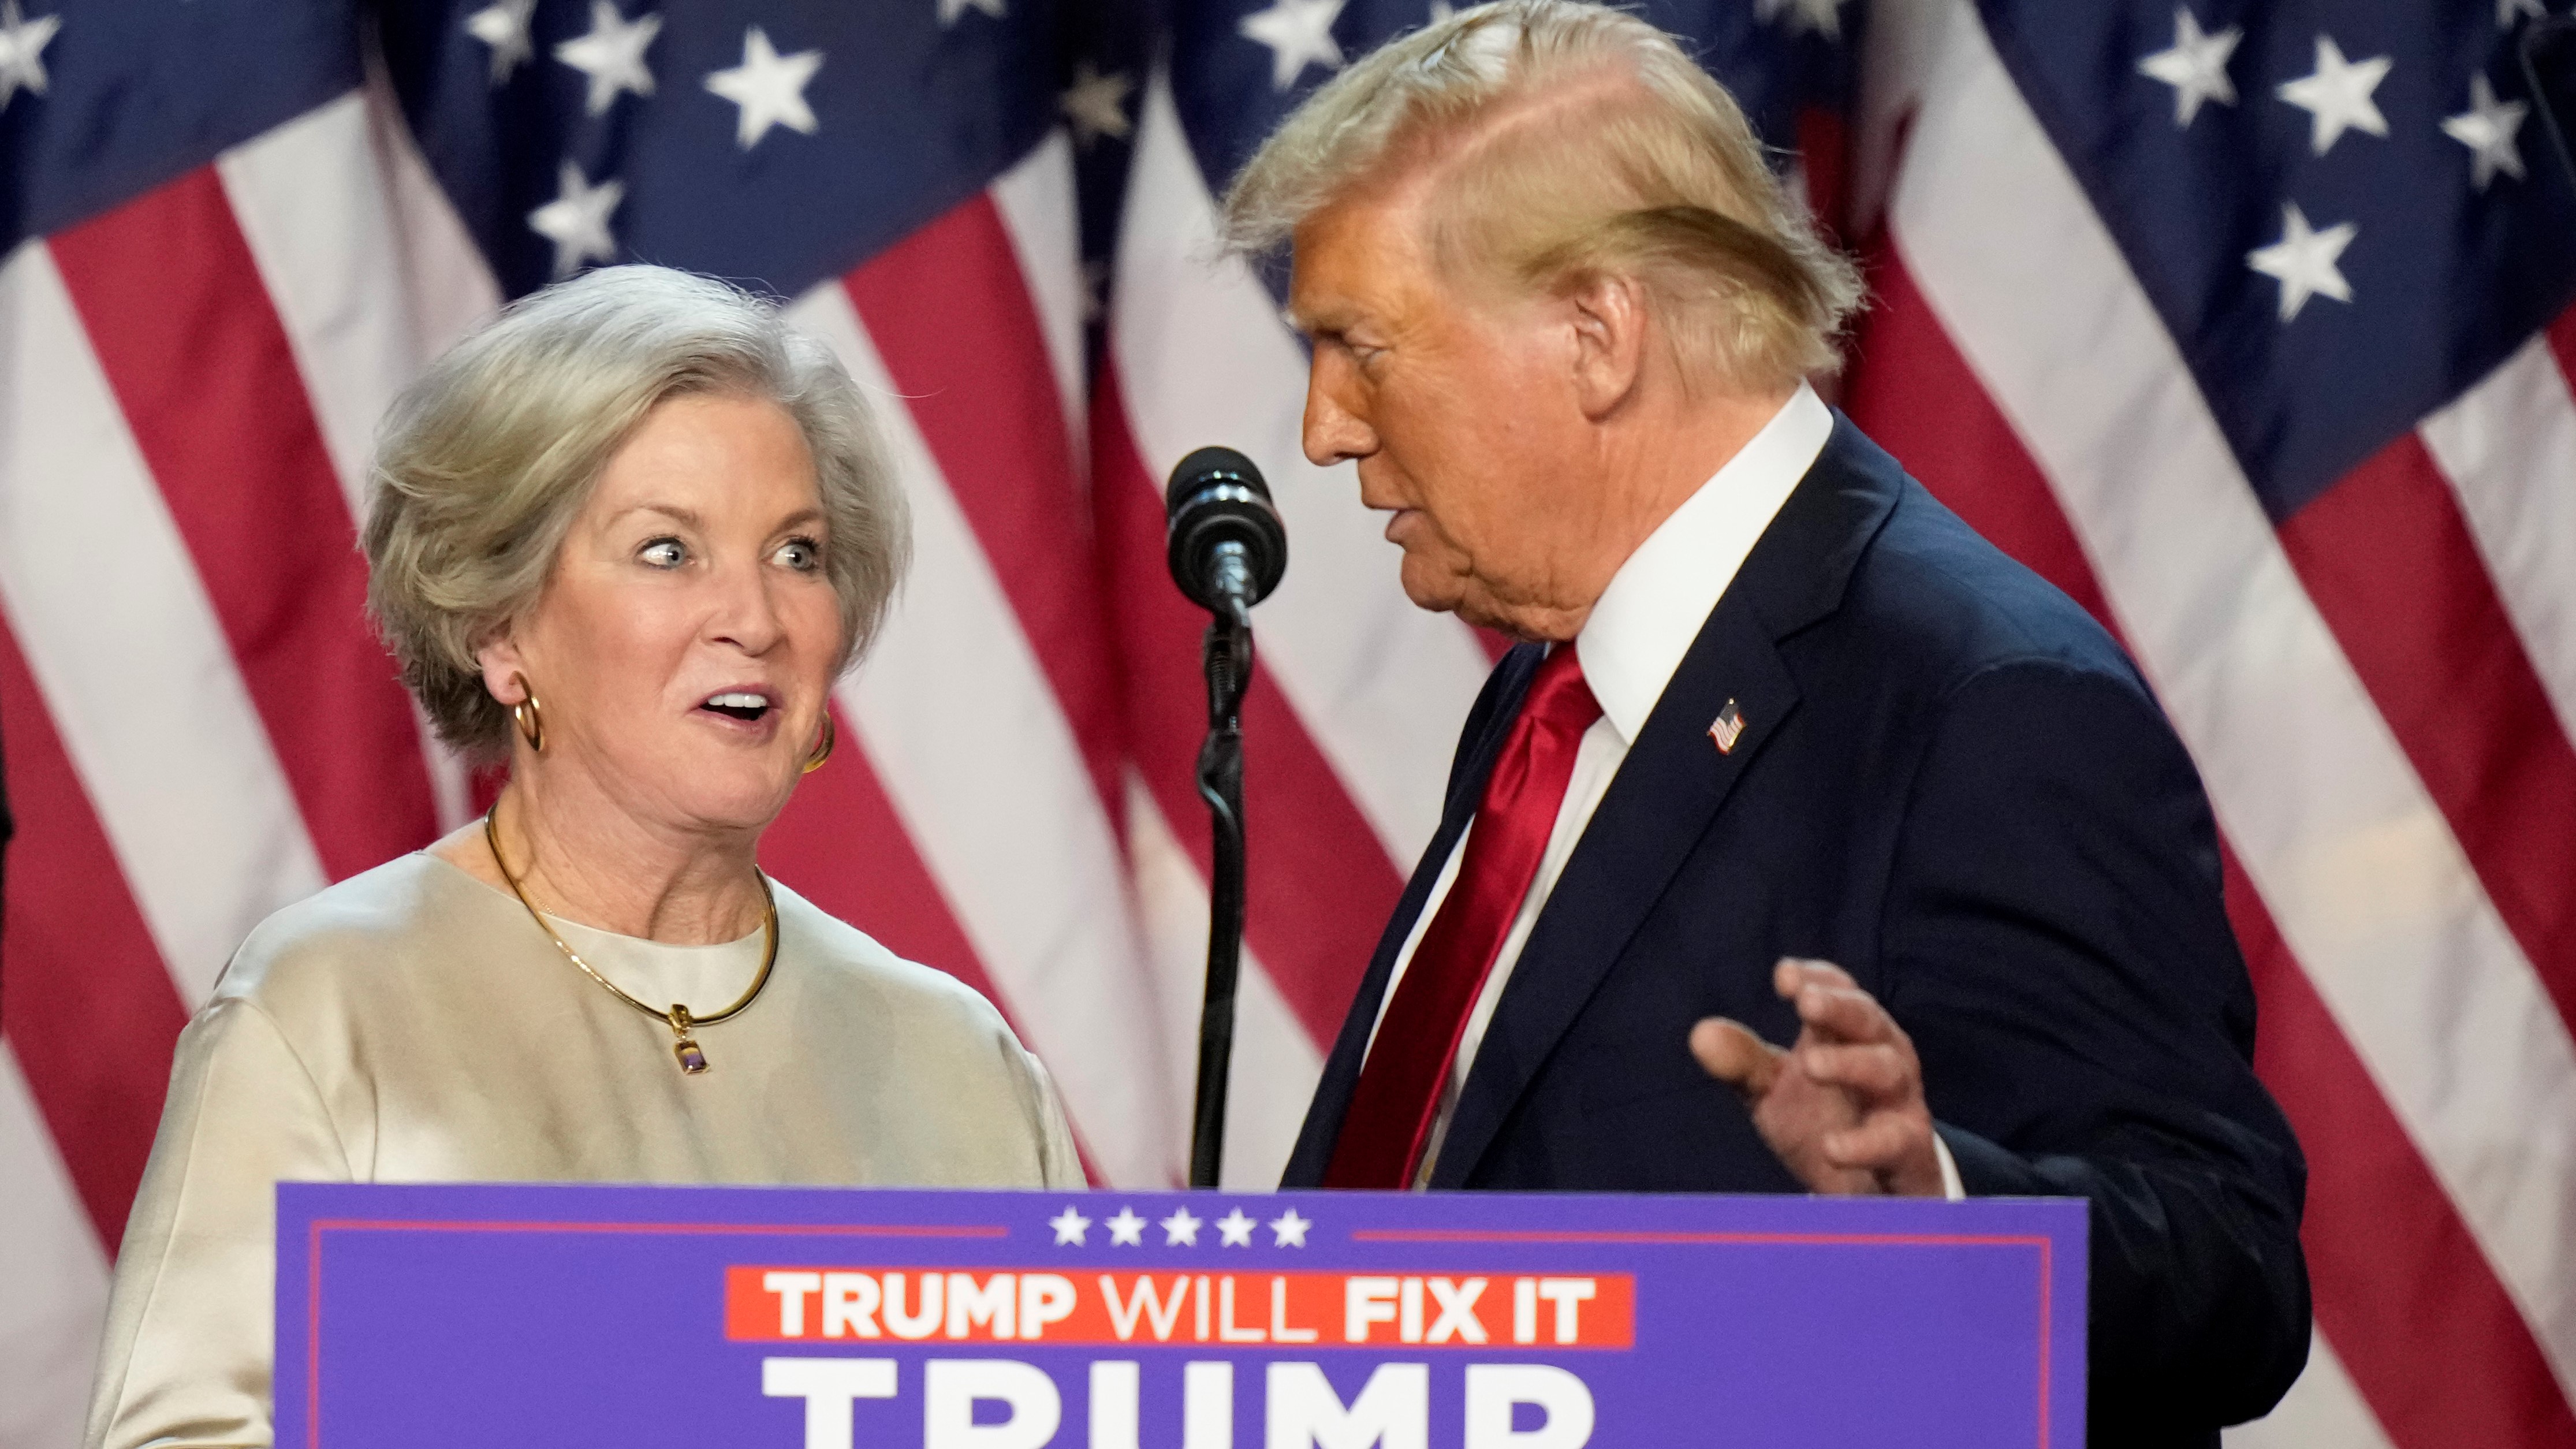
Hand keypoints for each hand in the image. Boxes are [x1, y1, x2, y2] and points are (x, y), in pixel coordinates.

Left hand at [1689, 958, 1944, 1196]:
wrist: (1872, 1192)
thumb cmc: (1825, 1120)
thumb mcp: (1776, 1089)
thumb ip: (1743, 1062)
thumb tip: (1700, 1034)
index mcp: (1849, 1034)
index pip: (1839, 992)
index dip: (1817, 978)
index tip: (1784, 976)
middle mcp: (1882, 1057)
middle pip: (1868, 1020)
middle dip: (1839, 1007)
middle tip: (1806, 1003)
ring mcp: (1900, 1104)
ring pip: (1887, 1071)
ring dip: (1850, 1063)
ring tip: (1810, 1064)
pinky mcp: (1909, 1153)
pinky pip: (1895, 1142)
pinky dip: (1865, 1144)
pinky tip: (1832, 1147)